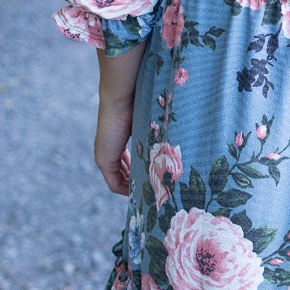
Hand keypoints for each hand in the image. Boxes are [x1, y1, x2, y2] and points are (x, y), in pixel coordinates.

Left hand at [93, 44, 144, 195]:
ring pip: (119, 180)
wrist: (122, 96)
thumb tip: (186, 132)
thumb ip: (157, 132)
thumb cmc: (139, 104)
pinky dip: (126, 190)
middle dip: (138, 183)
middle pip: (123, 174)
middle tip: (154, 190)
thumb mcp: (150, 123)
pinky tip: (141, 192)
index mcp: (118, 141)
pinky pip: (114, 184)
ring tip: (151, 193)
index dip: (140, 173)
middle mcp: (109, 150)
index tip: (154, 179)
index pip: (128, 163)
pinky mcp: (103, 161)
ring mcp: (104, 156)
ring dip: (134, 188)